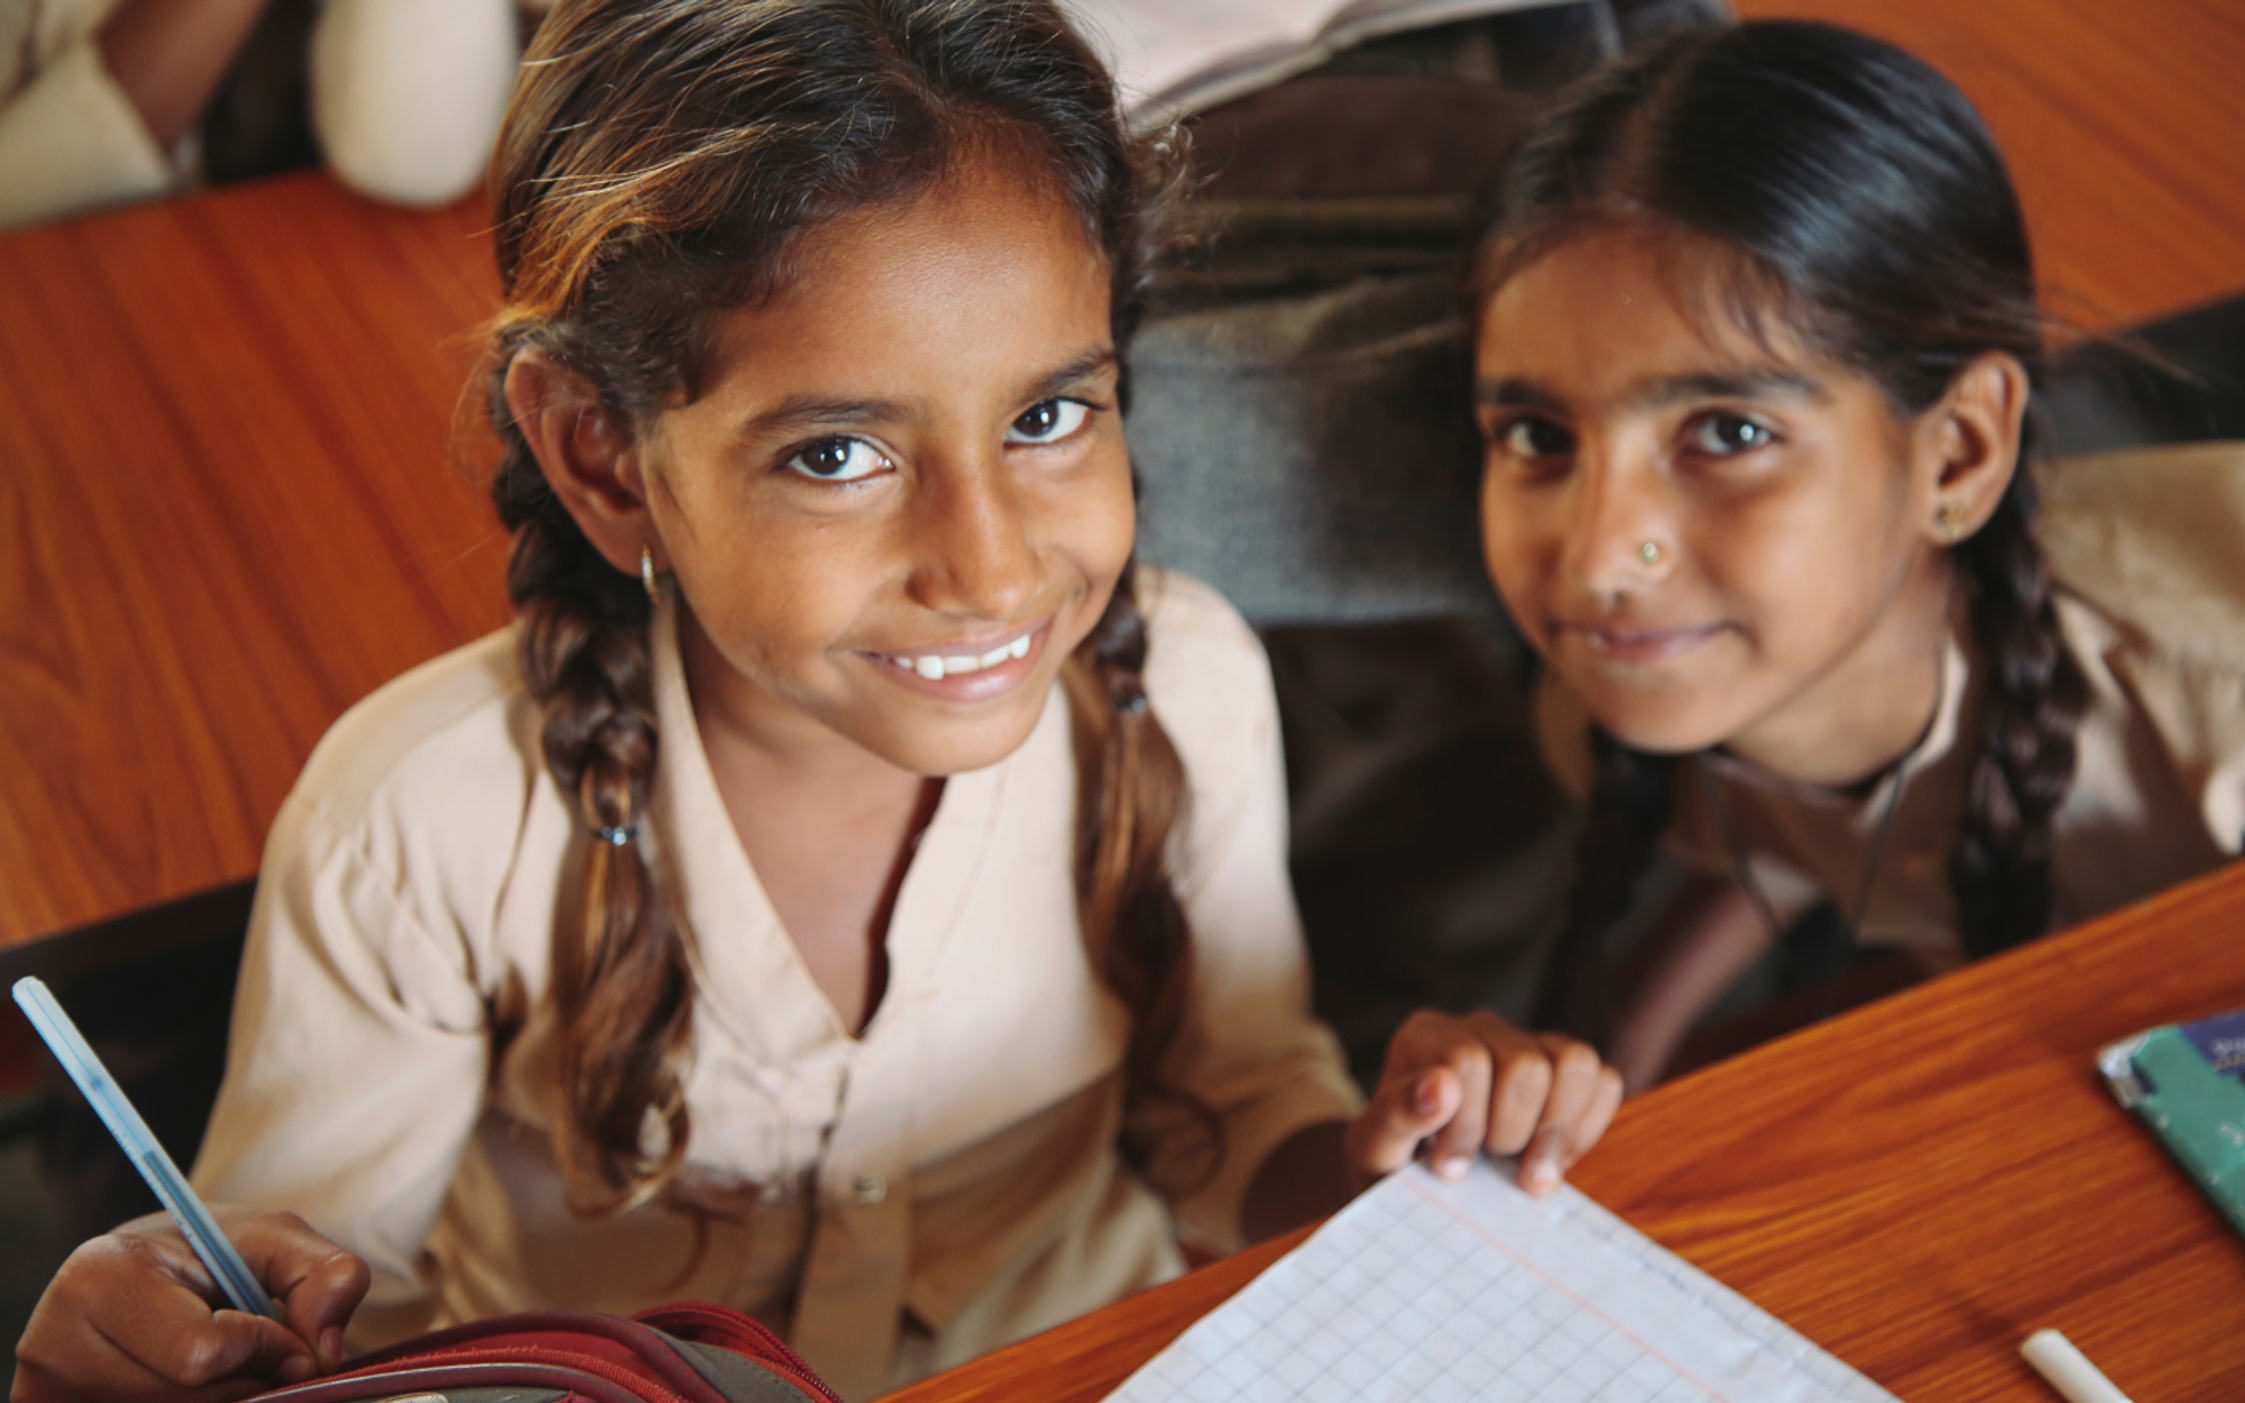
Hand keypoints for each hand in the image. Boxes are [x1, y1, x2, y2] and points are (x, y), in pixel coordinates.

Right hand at [13, 1207, 369, 1402]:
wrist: (134, 1277)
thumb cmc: (206, 1255)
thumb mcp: (272, 1240)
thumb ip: (323, 1274)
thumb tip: (324, 1351)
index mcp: (99, 1276)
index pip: (201, 1353)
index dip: (265, 1349)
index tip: (285, 1336)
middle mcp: (53, 1342)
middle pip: (185, 1402)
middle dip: (244, 1383)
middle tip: (252, 1357)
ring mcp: (46, 1393)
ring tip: (216, 1367)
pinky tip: (186, 1386)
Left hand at [1345, 1010, 1621, 1196]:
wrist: (1418, 1178)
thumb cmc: (1395, 1161)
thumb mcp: (1375, 1151)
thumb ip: (1395, 1117)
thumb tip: (1440, 1085)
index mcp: (1426, 1035)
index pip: (1468, 1062)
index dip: (1465, 1127)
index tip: (1448, 1168)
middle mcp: (1479, 1027)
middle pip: (1526, 1065)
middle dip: (1509, 1132)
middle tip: (1485, 1164)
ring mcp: (1527, 1043)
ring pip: (1574, 1062)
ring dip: (1553, 1129)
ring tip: (1524, 1169)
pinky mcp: (1564, 1069)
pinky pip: (1603, 1080)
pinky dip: (1585, 1129)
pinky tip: (1551, 1160)